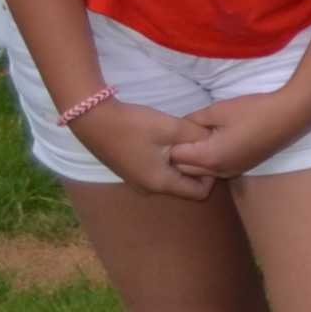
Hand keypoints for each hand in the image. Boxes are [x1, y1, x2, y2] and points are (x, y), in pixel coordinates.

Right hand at [70, 96, 212, 199]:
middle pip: (186, 186)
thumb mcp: (172, 127)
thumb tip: (217, 141)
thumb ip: (198, 136)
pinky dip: (167, 160)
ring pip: (172, 178)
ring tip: (182, 140)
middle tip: (199, 145)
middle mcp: (149, 189)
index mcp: (160, 184)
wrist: (93, 118)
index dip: (211, 174)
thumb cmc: (133, 125)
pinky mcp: (131, 172)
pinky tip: (165, 141)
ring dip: (181, 162)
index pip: (201, 193)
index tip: (211, 153)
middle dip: (197, 168)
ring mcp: (137, 182)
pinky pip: (159, 172)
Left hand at [165, 83, 310, 185]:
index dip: (172, 141)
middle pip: (183, 169)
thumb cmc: (254, 110)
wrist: (291, 115)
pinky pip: (214, 169)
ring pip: (198, 172)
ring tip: (200, 137)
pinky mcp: (241, 168)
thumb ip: (192, 121)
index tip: (175, 127)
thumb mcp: (217, 110)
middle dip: (180, 152)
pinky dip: (208, 159)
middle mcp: (218, 171)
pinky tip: (216, 141)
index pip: (175, 156)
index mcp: (209, 157)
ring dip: (194, 157)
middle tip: (185, 132)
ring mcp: (231, 172)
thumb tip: (179, 127)